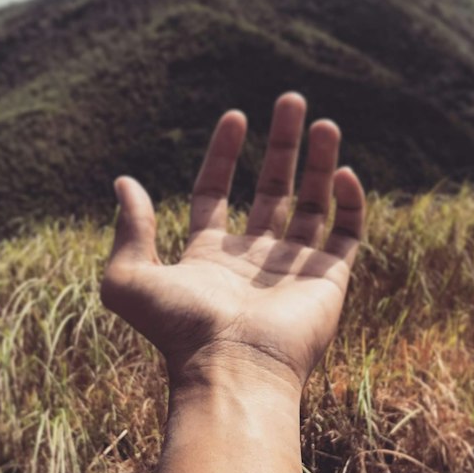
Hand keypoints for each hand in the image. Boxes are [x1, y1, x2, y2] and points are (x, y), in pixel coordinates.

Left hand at [101, 92, 365, 394]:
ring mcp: (294, 268)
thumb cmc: (179, 330)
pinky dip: (350, 201)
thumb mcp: (129, 279)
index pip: (217, 193)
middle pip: (273, 190)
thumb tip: (123, 182)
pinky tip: (342, 171)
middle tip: (292, 101)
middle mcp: (254, 260)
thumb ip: (129, 229)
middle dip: (283, 146)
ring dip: (320, 162)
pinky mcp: (330, 279)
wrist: (233, 370)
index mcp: (210, 257)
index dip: (224, 155)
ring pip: (313, 204)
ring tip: (324, 122)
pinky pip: (347, 232)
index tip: (236, 116)